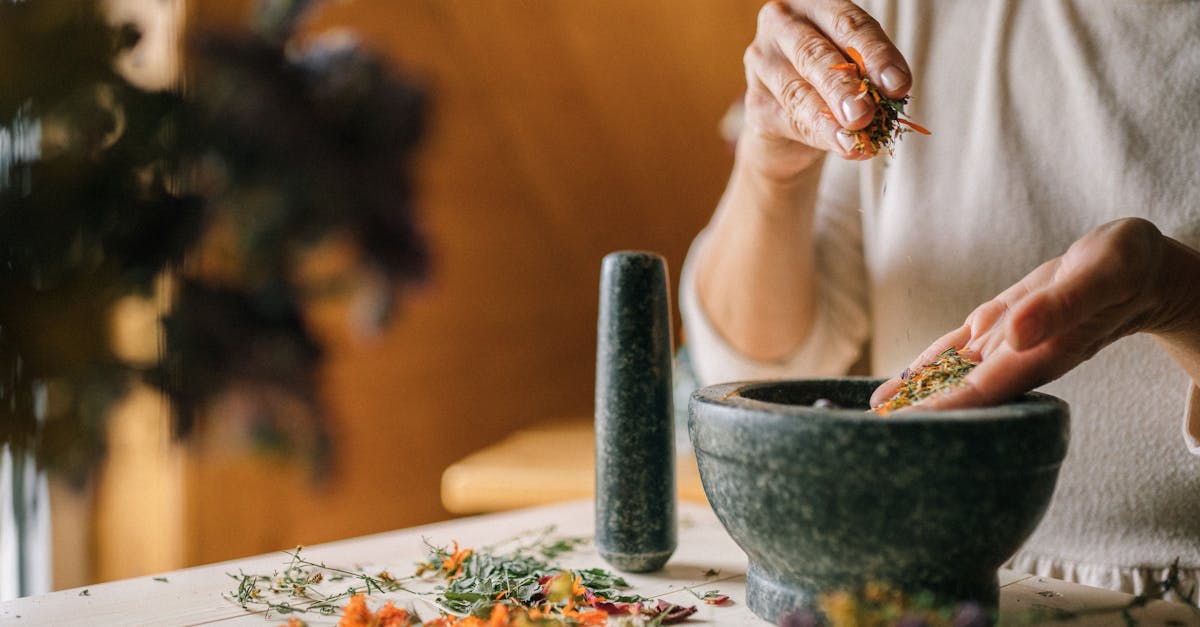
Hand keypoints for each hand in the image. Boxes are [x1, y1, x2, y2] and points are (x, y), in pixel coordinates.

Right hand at [740, 0, 911, 178]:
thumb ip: (871, 74)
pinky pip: (788, 120)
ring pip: (797, 90)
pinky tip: (840, 146)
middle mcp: (781, 24)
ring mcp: (761, 61)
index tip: (897, 85)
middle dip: (843, 86)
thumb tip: (890, 92)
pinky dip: (818, 135)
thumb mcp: (858, 68)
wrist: (792, 122)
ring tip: (853, 138)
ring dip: (827, 117)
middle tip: (864, 113)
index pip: (848, 24)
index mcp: (814, 5)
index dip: (874, 54)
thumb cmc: (833, 81)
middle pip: (814, 54)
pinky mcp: (754, 101)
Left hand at [870, 218, 1189, 410]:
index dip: (943, 410)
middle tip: (873, 428)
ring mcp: (1010, 340)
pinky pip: (962, 347)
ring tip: (878, 405)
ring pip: (954, 370)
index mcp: (1041, 352)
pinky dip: (933, 360)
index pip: (983, 391)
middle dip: (921, 409)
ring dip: (918, 388)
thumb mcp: (1103, 274)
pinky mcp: (1005, 321)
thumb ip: (1062, 305)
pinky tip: (906, 375)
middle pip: (961, 390)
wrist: (1142, 268)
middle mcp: (1020, 355)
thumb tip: (1013, 334)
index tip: (904, 426)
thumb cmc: (1130, 267)